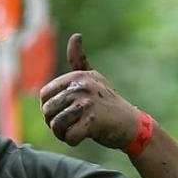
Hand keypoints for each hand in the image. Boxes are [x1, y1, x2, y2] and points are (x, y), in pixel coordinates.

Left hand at [39, 33, 139, 148]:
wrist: (132, 124)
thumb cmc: (108, 102)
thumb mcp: (94, 78)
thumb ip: (79, 60)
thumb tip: (76, 35)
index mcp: (77, 77)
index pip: (44, 95)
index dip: (50, 108)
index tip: (63, 113)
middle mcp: (81, 87)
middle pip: (48, 111)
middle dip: (54, 123)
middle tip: (70, 125)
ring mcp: (87, 104)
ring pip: (56, 125)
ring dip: (62, 134)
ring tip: (75, 132)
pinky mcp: (92, 122)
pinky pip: (69, 136)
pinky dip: (72, 141)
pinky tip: (81, 138)